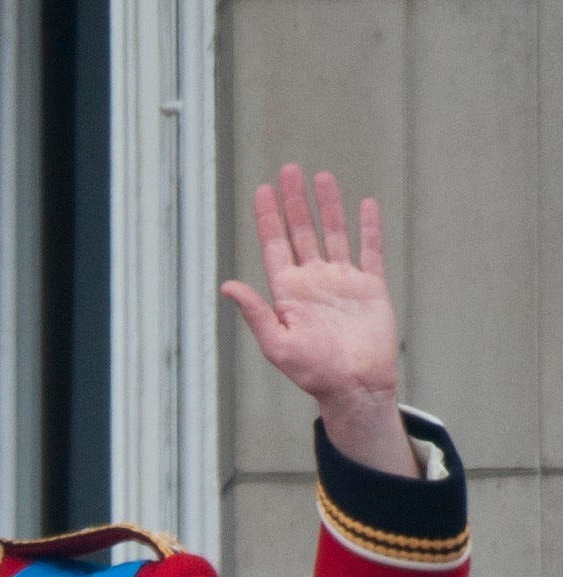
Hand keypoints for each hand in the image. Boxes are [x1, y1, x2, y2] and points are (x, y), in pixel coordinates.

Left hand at [221, 165, 417, 476]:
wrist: (355, 386)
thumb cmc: (314, 373)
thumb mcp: (277, 345)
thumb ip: (255, 313)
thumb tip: (227, 286)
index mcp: (289, 294)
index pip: (275, 246)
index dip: (268, 218)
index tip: (263, 189)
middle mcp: (313, 283)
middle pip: (302, 232)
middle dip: (294, 202)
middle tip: (288, 170)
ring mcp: (342, 283)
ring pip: (333, 234)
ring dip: (327, 206)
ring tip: (320, 177)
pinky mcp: (370, 288)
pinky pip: (369, 251)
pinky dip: (368, 228)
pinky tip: (364, 205)